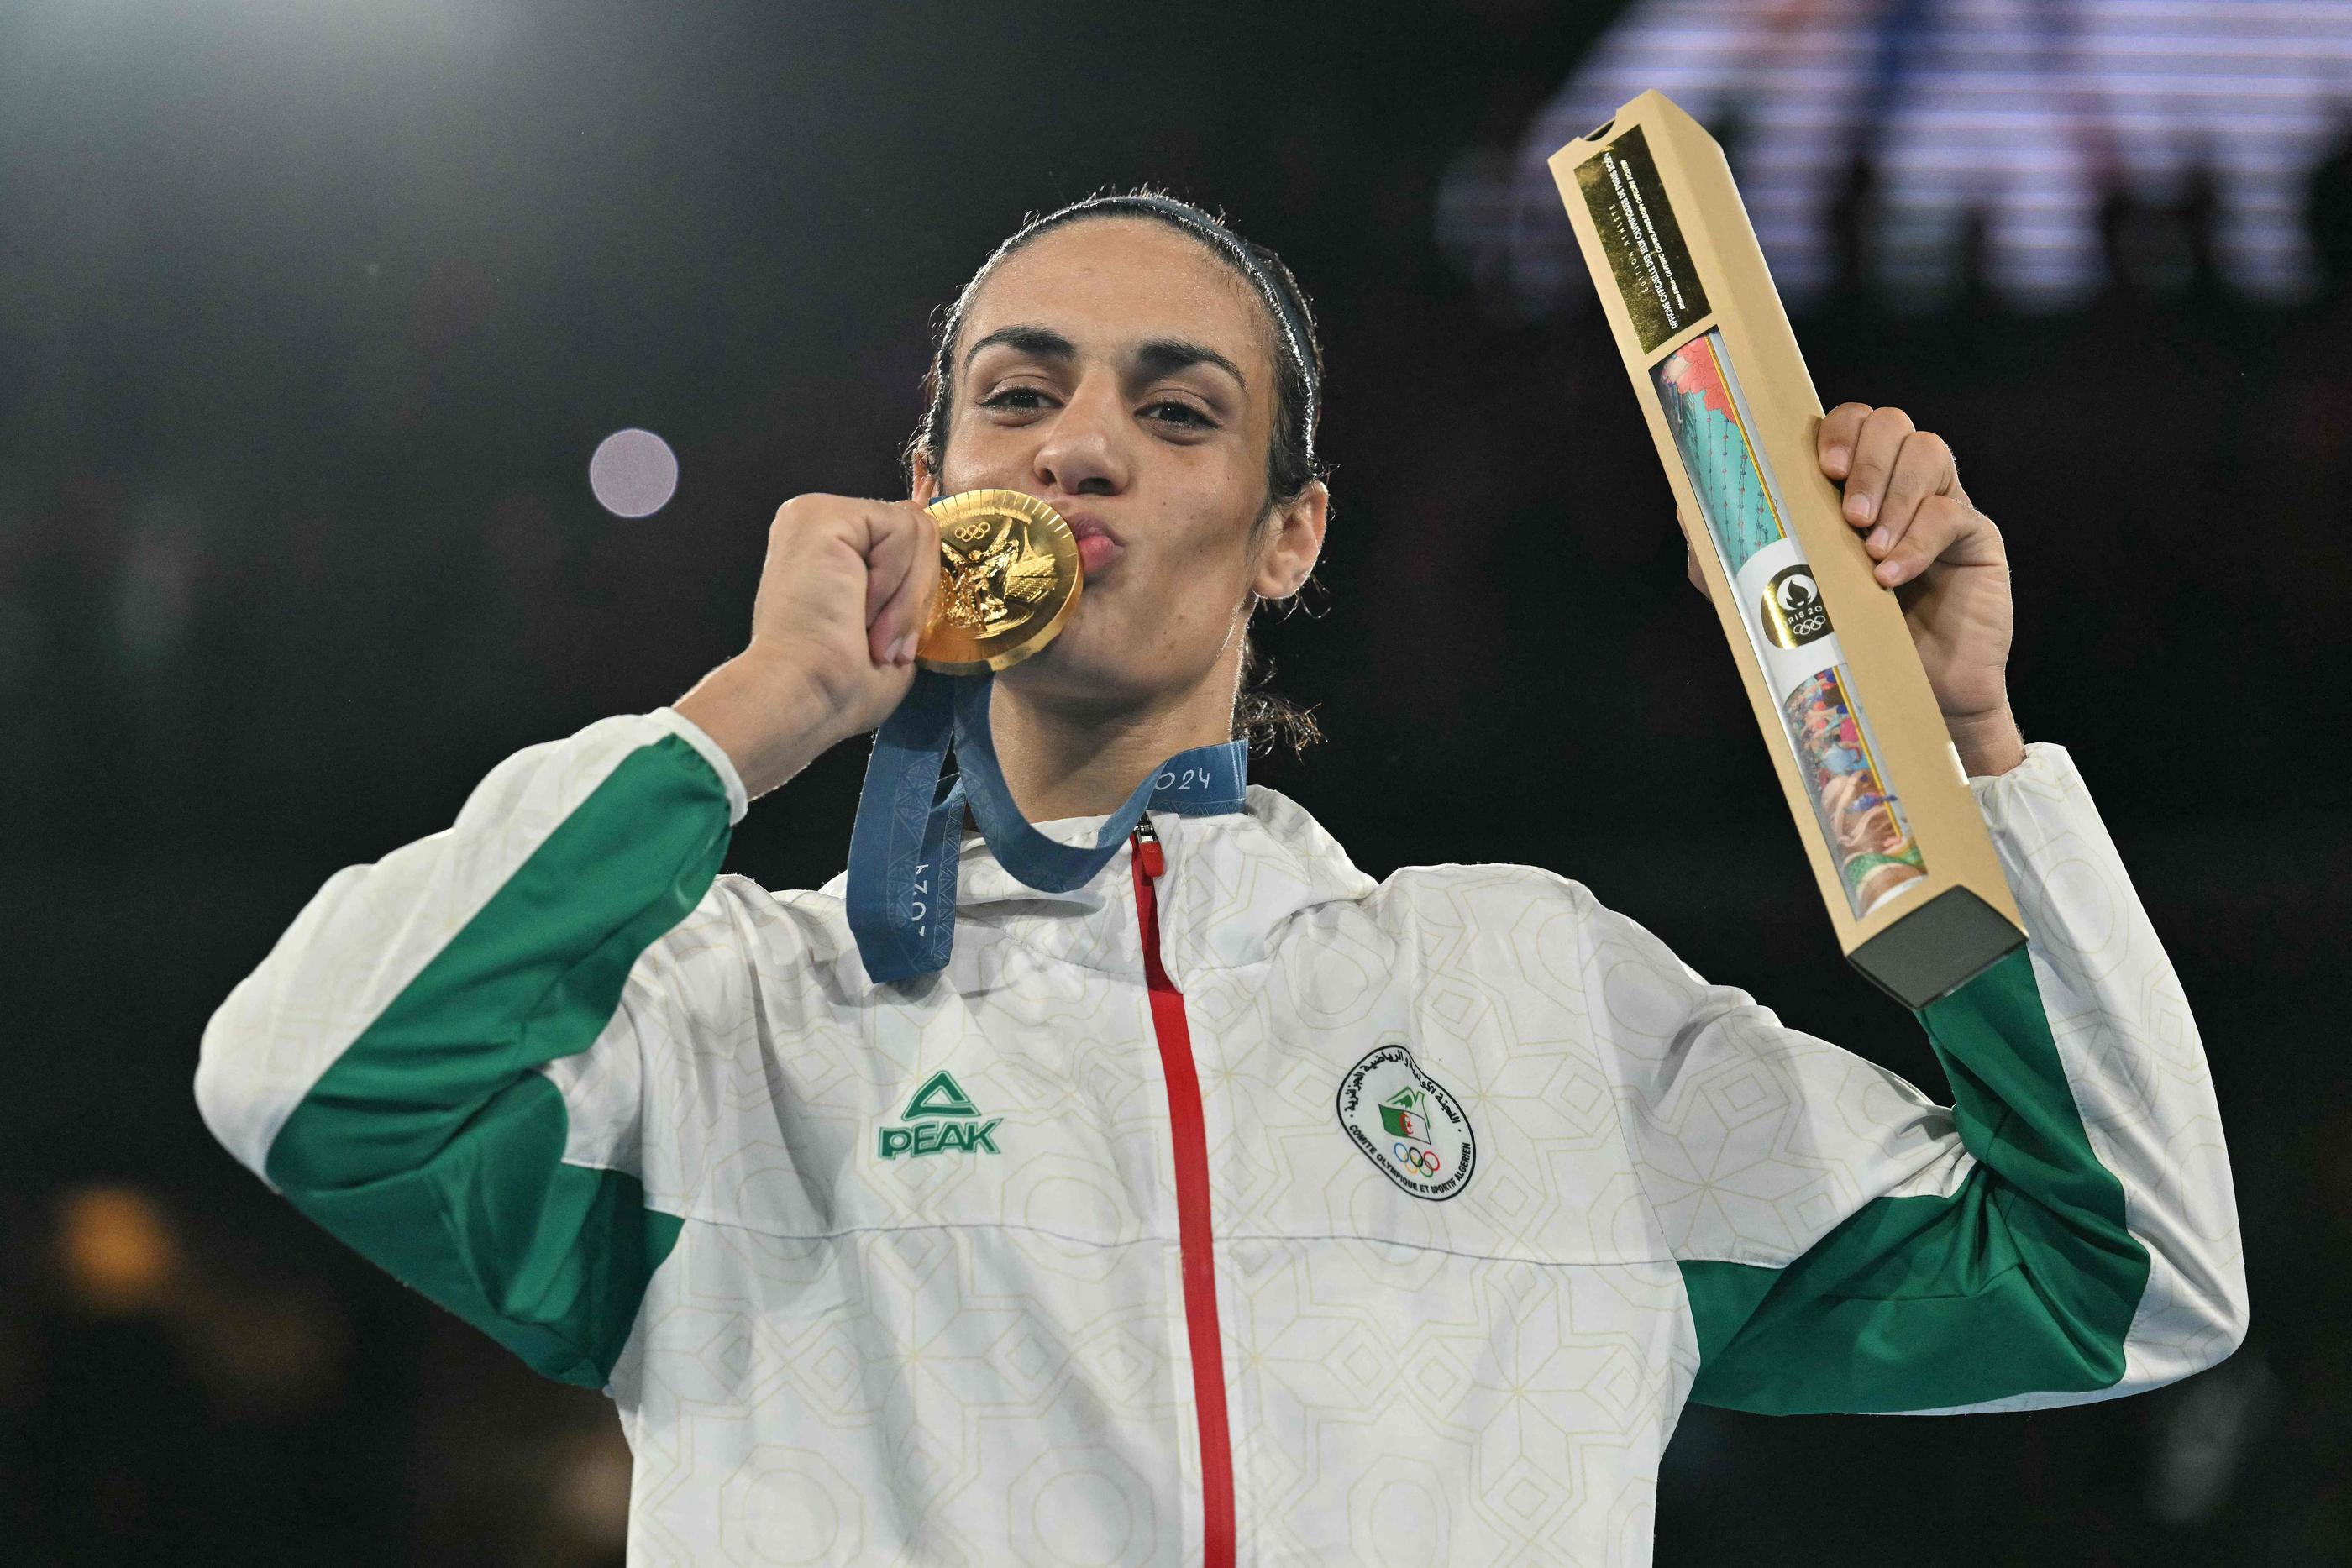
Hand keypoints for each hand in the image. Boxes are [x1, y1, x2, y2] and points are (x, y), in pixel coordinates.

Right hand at [675, 494, 938, 798]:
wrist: (804, 696)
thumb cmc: (838, 684)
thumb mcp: (890, 627)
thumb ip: (908, 582)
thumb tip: (934, 559)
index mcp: (830, 548)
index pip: (907, 540)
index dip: (917, 593)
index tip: (891, 645)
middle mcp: (818, 522)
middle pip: (918, 529)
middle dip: (915, 596)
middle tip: (882, 643)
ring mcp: (817, 513)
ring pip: (916, 528)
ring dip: (905, 596)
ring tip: (870, 631)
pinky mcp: (823, 514)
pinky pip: (902, 528)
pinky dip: (895, 581)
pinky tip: (860, 608)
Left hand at [1678, 405, 2024, 776]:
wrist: (1912, 699)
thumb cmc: (1846, 645)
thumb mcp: (1775, 604)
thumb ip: (1732, 559)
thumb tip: (1686, 512)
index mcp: (1848, 489)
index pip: (1846, 425)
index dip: (1835, 430)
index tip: (1822, 468)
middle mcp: (1896, 486)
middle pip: (1891, 423)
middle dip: (1867, 460)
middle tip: (1848, 513)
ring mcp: (1940, 506)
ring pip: (1929, 451)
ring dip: (1894, 493)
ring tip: (1868, 547)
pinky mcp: (1975, 537)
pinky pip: (1953, 512)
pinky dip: (1918, 539)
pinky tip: (1890, 575)